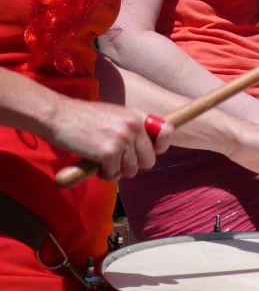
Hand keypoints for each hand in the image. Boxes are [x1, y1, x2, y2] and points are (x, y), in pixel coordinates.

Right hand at [44, 95, 173, 180]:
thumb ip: (132, 129)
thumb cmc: (84, 118)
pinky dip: (103, 173)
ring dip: (116, 170)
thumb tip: (150, 152)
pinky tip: (93, 161)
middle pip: (149, 161)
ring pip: (131, 171)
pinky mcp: (109, 153)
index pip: (166, 131)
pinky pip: (114, 175)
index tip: (148, 151)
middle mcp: (134, 126)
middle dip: (133, 164)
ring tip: (101, 159)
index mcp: (137, 115)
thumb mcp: (115, 116)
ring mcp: (122, 139)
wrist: (59, 115)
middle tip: (115, 159)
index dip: (160, 146)